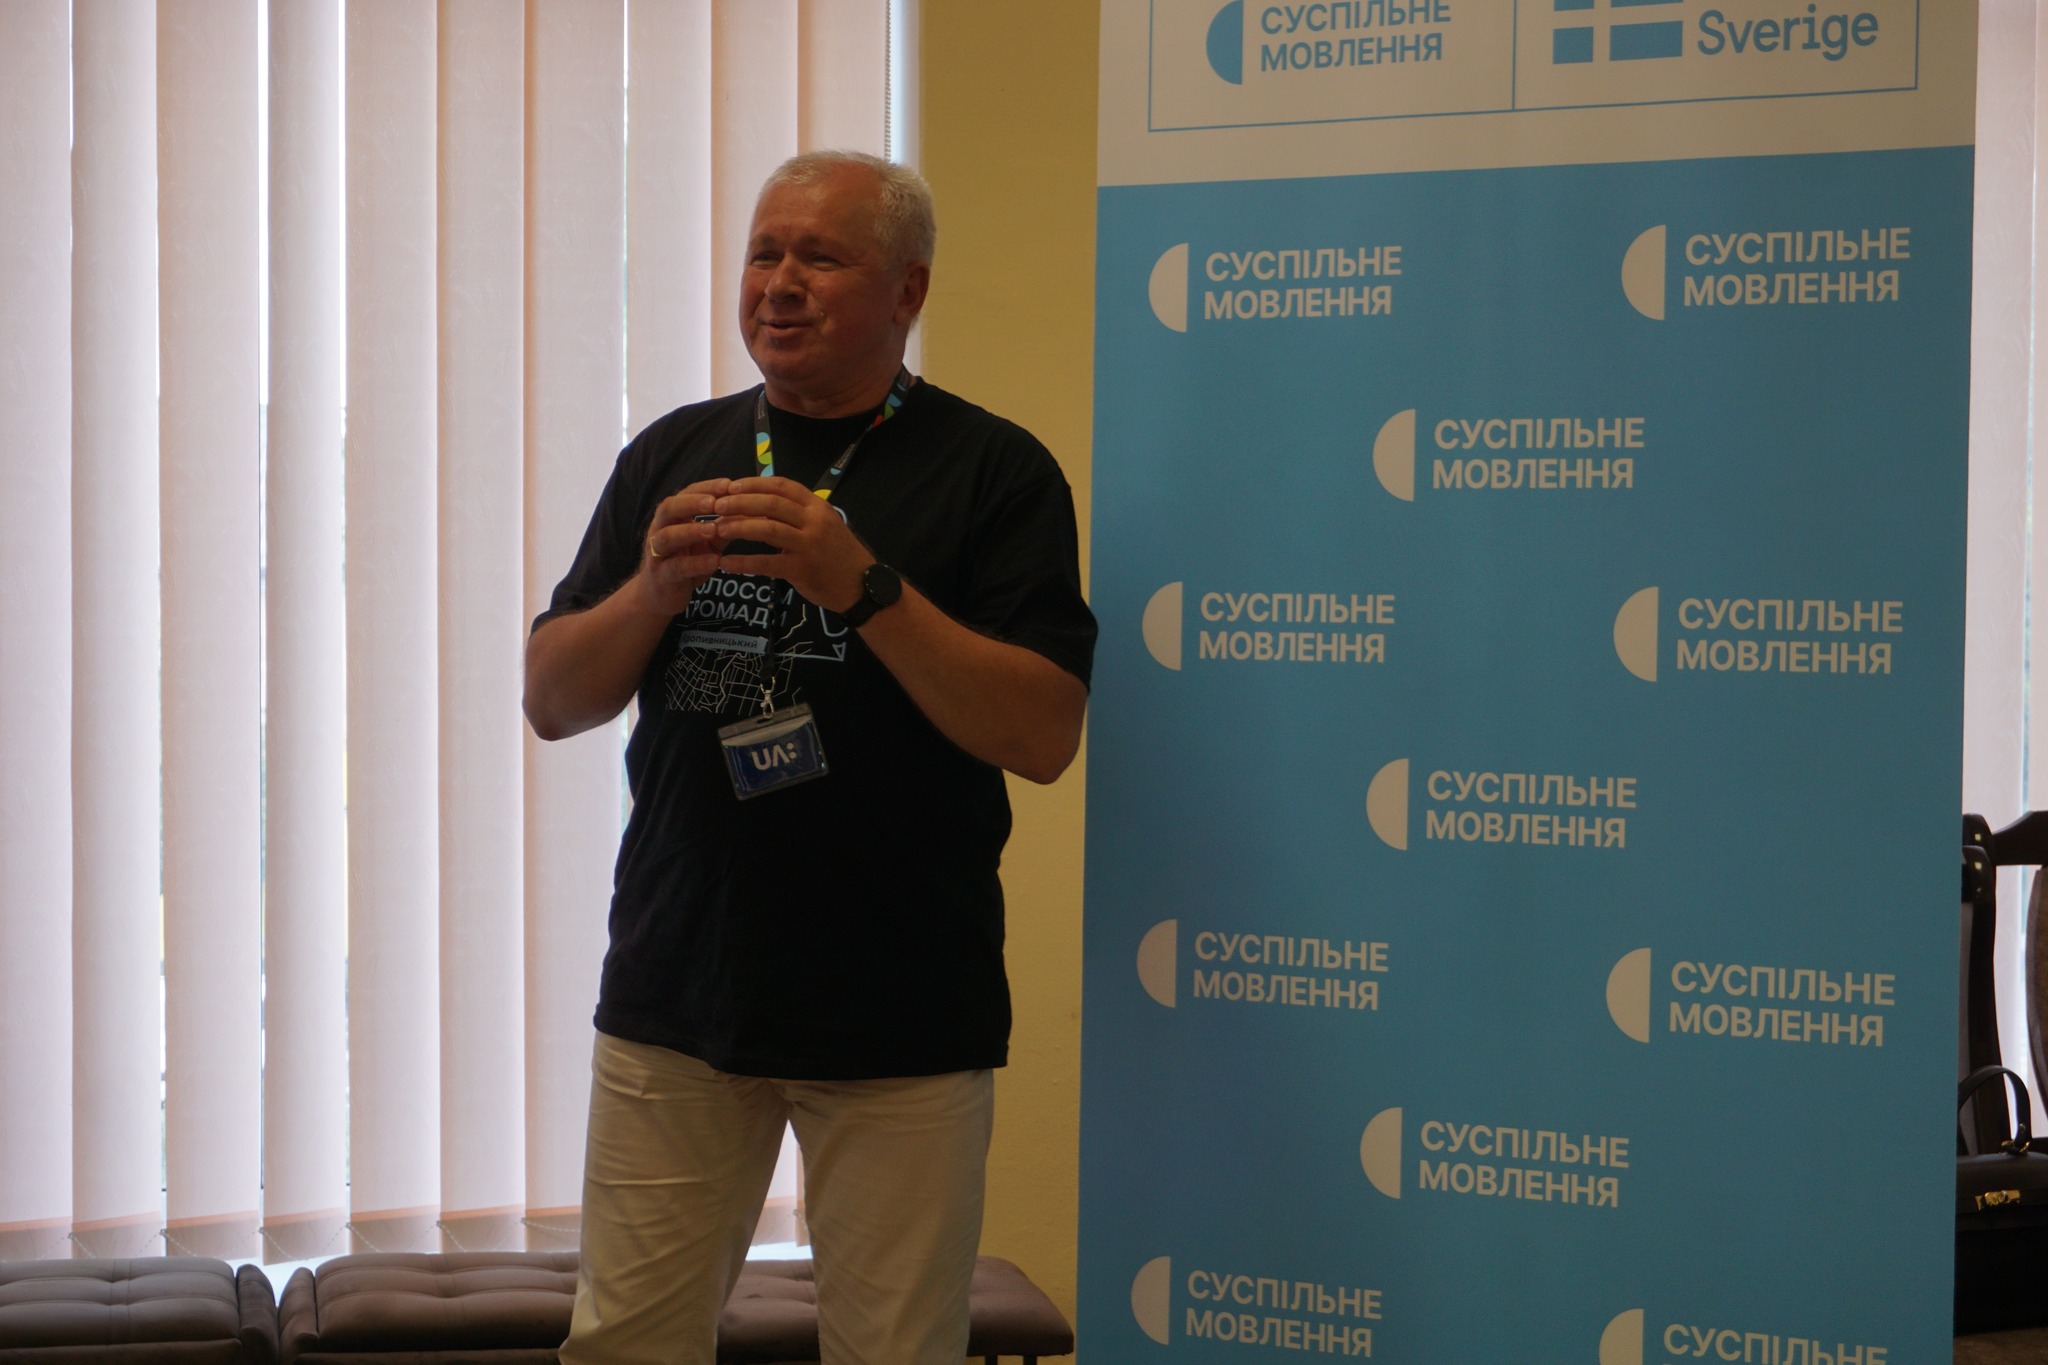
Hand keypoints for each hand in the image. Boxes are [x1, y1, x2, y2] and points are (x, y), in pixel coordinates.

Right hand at [637, 478, 733, 615]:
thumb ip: (724, 526)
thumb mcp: (707, 542)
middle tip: (715, 502)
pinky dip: (695, 564)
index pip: (686, 494)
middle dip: (691, 503)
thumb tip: (753, 510)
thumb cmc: (686, 562)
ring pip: (668, 537)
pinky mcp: (661, 576)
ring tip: (713, 529)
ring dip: (690, 531)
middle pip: (668, 508)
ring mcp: (657, 553)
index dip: (705, 488)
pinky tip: (715, 562)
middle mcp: (660, 530)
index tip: (729, 484)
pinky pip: (676, 567)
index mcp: (672, 518)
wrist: (661, 596)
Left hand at [711, 476, 871, 611]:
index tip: (730, 486)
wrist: (861, 585)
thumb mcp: (821, 526)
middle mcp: (814, 521)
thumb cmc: (837, 554)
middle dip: (739, 502)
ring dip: (738, 527)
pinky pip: (767, 563)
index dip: (753, 484)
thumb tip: (757, 506)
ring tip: (717, 529)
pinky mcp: (802, 569)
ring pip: (767, 528)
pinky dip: (744, 562)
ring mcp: (809, 544)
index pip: (781, 486)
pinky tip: (726, 563)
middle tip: (716, 506)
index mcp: (817, 506)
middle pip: (770, 503)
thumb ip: (794, 515)